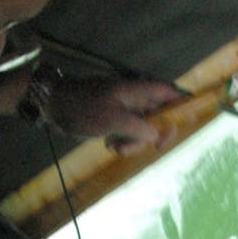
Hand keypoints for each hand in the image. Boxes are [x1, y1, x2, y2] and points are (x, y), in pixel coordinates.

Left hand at [47, 76, 182, 153]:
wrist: (52, 105)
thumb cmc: (82, 108)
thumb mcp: (111, 119)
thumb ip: (138, 127)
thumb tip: (156, 136)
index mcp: (136, 91)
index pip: (169, 93)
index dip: (181, 105)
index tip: (185, 124)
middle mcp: (134, 98)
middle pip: (159, 116)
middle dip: (154, 134)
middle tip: (153, 147)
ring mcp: (123, 109)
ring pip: (142, 128)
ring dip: (134, 142)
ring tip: (116, 147)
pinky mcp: (113, 119)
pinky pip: (128, 132)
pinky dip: (123, 141)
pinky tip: (109, 145)